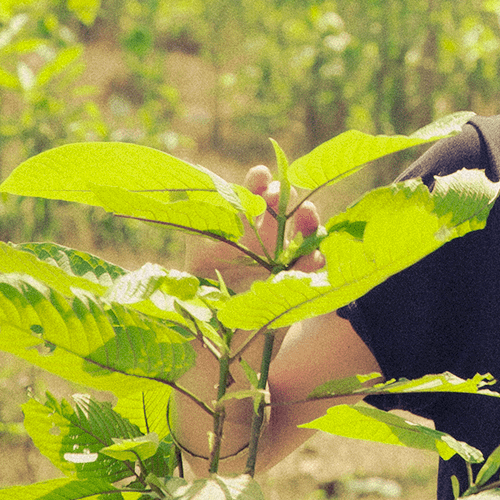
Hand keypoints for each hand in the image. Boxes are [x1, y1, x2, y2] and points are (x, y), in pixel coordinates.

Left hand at [186, 164, 324, 288]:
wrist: (216, 324)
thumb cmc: (203, 284)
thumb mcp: (195, 253)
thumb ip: (198, 227)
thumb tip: (186, 195)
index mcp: (244, 223)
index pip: (255, 194)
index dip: (258, 183)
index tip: (260, 174)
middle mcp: (267, 236)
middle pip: (285, 209)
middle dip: (285, 196)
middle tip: (277, 193)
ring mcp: (284, 257)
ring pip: (306, 233)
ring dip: (309, 221)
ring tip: (307, 213)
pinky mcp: (295, 281)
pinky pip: (310, 268)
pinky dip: (314, 260)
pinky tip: (312, 255)